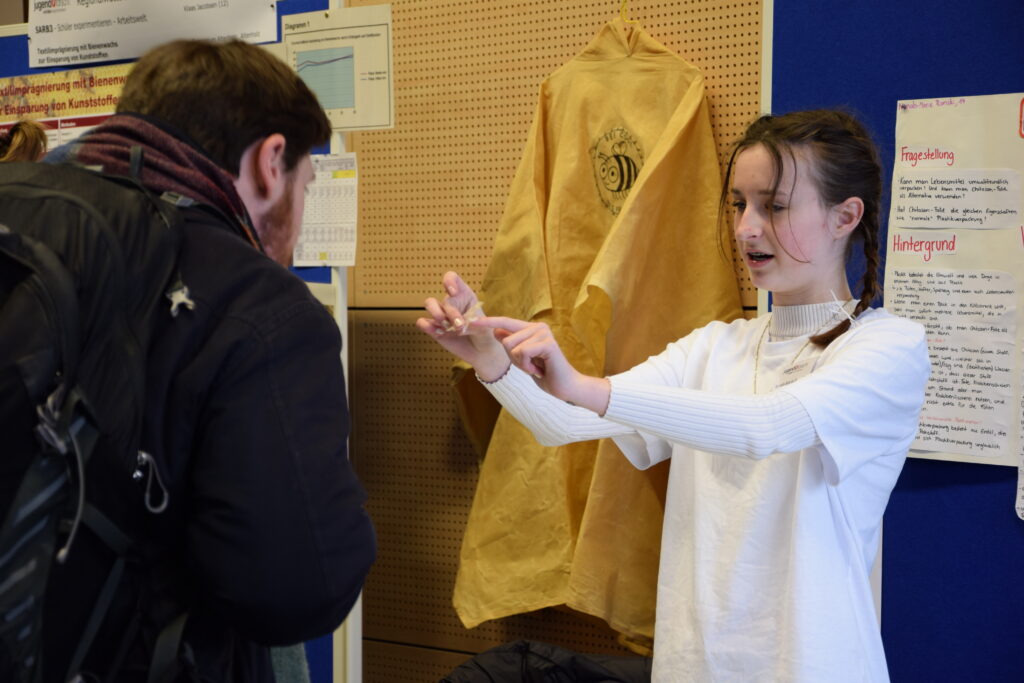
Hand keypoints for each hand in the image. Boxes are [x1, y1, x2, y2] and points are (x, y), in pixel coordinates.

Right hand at [416, 272, 508, 378]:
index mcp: (464, 295)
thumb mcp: (485, 327)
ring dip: (436, 313)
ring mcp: (441, 315)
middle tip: (460, 325)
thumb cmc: (486, 335)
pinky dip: (427, 326)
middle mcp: (451, 303)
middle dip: (451, 312)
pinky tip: (439, 333)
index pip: (452, 279)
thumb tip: (459, 323)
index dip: (450, 281)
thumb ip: (473, 323)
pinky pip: (422, 322)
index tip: (453, 292)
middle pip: (445, 298)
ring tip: (446, 326)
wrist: (481, 352)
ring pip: (429, 303)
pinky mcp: (434, 329)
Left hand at [473, 317, 610, 412]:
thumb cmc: (545, 373)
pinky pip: (522, 353)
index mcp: (531, 328)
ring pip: (512, 347)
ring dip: (521, 364)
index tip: (472, 321)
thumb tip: (495, 331)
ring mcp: (544, 333)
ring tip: (536, 367)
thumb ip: (511, 344)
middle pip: (505, 340)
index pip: (505, 322)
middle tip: (530, 365)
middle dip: (513, 359)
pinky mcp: (547, 343)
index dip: (488, 322)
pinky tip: (539, 370)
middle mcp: (538, 326)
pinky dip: (527, 366)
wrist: (565, 386)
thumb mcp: (522, 359)